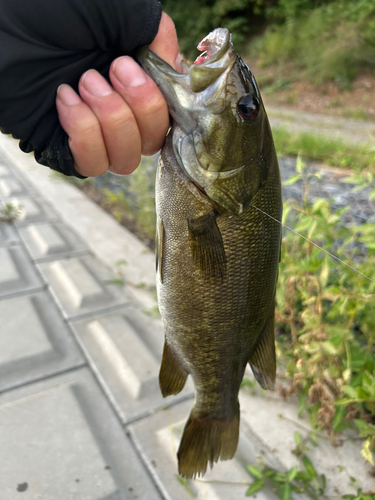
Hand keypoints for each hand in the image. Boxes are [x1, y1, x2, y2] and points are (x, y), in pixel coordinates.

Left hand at [55, 12, 178, 176]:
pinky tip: (65, 99)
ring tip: (84, 82)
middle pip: (152, 142)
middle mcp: (120, 110)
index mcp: (137, 81)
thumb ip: (160, 39)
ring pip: (126, 161)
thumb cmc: (57, 9)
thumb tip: (175, 75)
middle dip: (137, 107)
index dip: (162, 102)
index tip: (139, 68)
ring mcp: (93, 132)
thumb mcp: (123, 10)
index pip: (170, 115)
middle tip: (108, 70)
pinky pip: (92, 165)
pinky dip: (84, 134)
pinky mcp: (64, 147)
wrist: (6, 22)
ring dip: (112, 122)